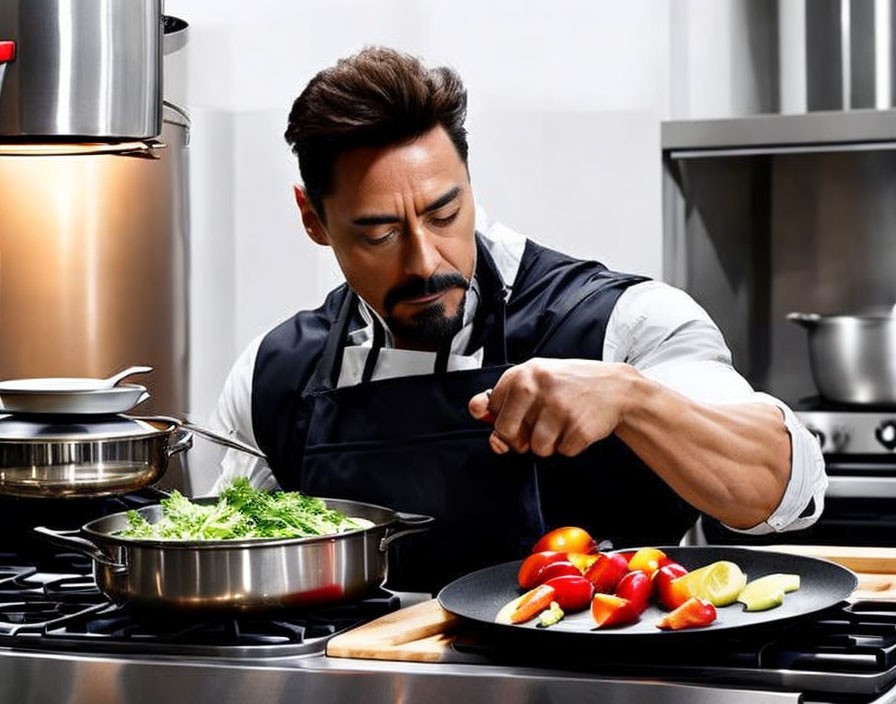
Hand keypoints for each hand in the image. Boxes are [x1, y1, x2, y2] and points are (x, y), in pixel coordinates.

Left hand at [468, 358, 636, 456]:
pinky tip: (578, 426)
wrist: (616, 388)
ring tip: (563, 422)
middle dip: (520, 438)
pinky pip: (562, 452)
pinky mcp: (579, 429)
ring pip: (536, 448)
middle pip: (507, 434)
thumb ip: (504, 397)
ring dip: (549, 443)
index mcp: (523, 374)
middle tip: (539, 425)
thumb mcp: (536, 380)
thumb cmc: (570, 386)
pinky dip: (569, 445)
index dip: (505, 417)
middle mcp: (539, 388)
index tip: (520, 413)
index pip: (492, 409)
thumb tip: (476, 410)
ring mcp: (560, 409)